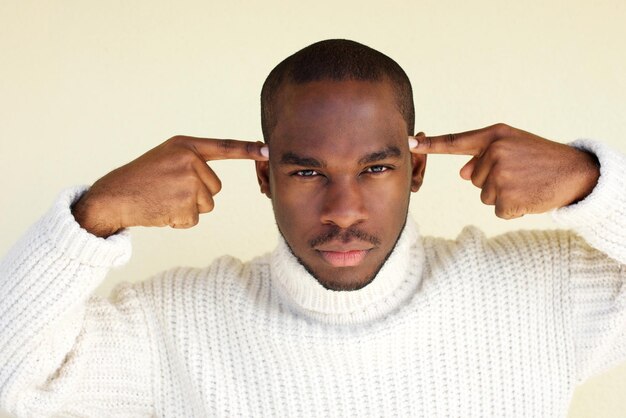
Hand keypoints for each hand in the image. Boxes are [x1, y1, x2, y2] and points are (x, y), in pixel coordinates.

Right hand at [72, 136, 268, 236]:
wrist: (113, 196)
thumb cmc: (140, 178)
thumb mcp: (166, 157)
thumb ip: (191, 161)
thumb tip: (214, 184)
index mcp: (185, 145)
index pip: (223, 147)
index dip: (248, 149)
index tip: (268, 150)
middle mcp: (189, 161)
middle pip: (214, 187)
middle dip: (196, 193)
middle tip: (168, 190)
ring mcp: (188, 183)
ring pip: (207, 204)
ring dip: (188, 208)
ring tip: (164, 199)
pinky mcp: (185, 205)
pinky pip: (195, 219)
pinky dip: (180, 221)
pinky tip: (161, 210)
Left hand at [410, 123, 599, 218]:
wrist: (576, 172)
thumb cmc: (542, 158)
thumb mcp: (514, 146)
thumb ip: (485, 155)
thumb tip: (462, 173)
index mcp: (494, 136)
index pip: (456, 142)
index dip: (431, 145)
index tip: (409, 142)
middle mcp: (494, 153)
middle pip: (473, 179)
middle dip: (494, 181)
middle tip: (520, 174)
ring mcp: (501, 176)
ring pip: (485, 196)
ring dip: (504, 195)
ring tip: (526, 183)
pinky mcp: (507, 198)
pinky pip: (498, 209)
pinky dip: (512, 208)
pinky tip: (529, 196)